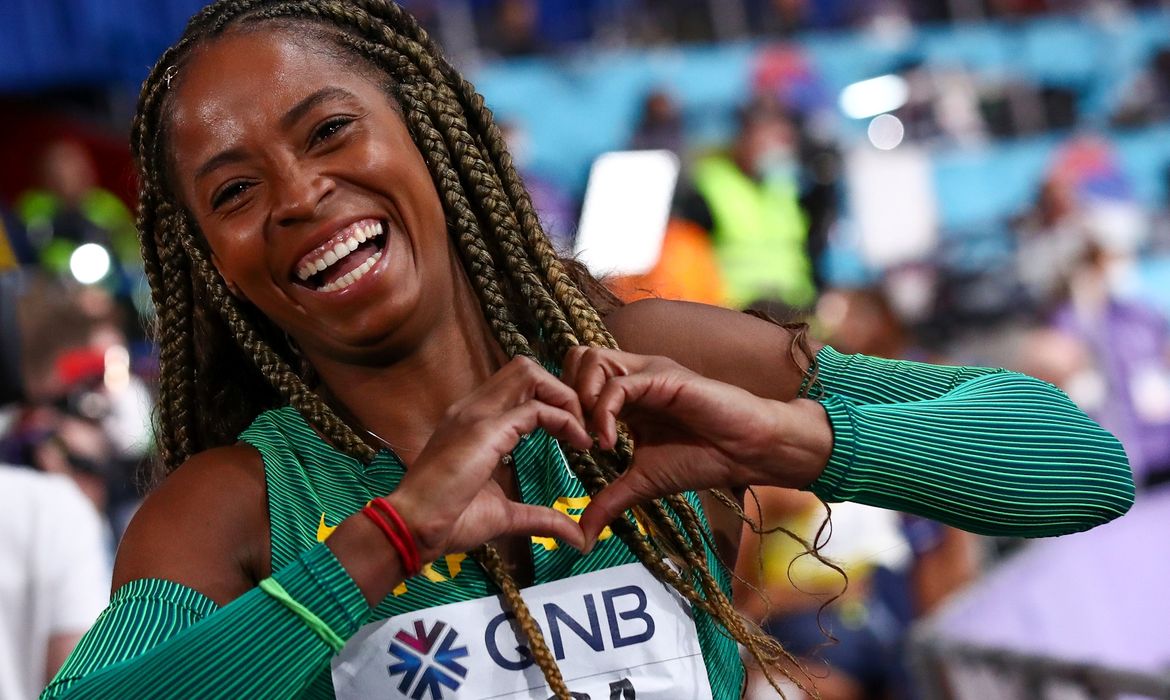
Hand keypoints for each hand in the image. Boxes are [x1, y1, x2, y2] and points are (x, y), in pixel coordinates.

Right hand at [387, 357, 593, 562]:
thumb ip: (542, 518)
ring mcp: (476, 415)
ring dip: (563, 396)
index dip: (552, 402)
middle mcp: (473, 408)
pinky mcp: (484, 430)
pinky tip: (578, 443)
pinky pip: (536, 408)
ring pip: (530, 373)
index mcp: (472, 421)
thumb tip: (577, 537)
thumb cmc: (448, 522)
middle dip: (561, 390)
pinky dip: (565, 420)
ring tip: (580, 430)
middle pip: (525, 368)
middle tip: (581, 426)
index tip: (574, 435)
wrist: (412, 528)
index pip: (518, 386)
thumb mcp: (506, 515)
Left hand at [561, 346, 830, 545]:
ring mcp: (647, 372)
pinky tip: (609, 443)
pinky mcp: (663, 377)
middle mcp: (633, 376)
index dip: (563, 406)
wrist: (746, 452)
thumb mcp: (642, 482)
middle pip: (576, 358)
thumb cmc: (701, 459)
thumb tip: (583, 536)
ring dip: (581, 398)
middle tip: (573, 436)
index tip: (569, 445)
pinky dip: (604, 412)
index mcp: (625, 395)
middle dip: (565, 395)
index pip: (575, 378)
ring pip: (592, 360)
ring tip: (590, 438)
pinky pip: (619, 384)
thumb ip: (609, 500)